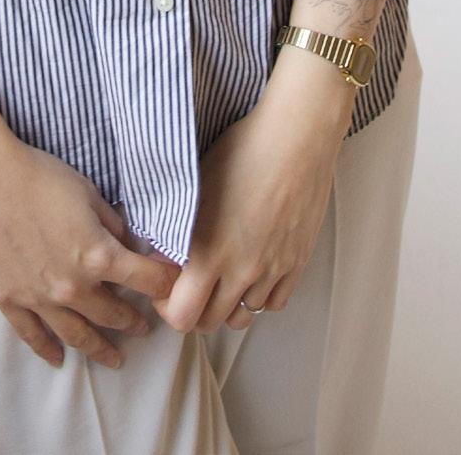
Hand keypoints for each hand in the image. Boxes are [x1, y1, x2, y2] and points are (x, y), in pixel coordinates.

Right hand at [0, 137, 182, 368]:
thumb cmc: (37, 176)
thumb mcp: (88, 193)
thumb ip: (112, 224)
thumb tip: (126, 243)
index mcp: (99, 256)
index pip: (147, 281)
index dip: (165, 284)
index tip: (173, 289)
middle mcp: (74, 286)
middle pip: (113, 315)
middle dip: (133, 322)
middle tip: (143, 329)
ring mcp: (39, 299)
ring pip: (77, 335)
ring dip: (99, 349)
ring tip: (114, 359)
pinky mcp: (8, 300)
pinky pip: (33, 336)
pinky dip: (48, 350)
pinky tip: (58, 359)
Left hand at [152, 96, 339, 334]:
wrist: (296, 138)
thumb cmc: (243, 150)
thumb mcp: (196, 186)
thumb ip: (177, 228)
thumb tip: (163, 254)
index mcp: (210, 252)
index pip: (181, 315)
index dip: (166, 306)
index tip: (164, 287)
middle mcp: (241, 270)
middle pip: (210, 323)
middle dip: (194, 309)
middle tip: (189, 285)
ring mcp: (272, 270)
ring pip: (243, 317)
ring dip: (226, 305)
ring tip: (220, 279)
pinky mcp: (297, 263)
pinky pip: (274, 303)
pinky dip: (258, 298)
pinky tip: (251, 274)